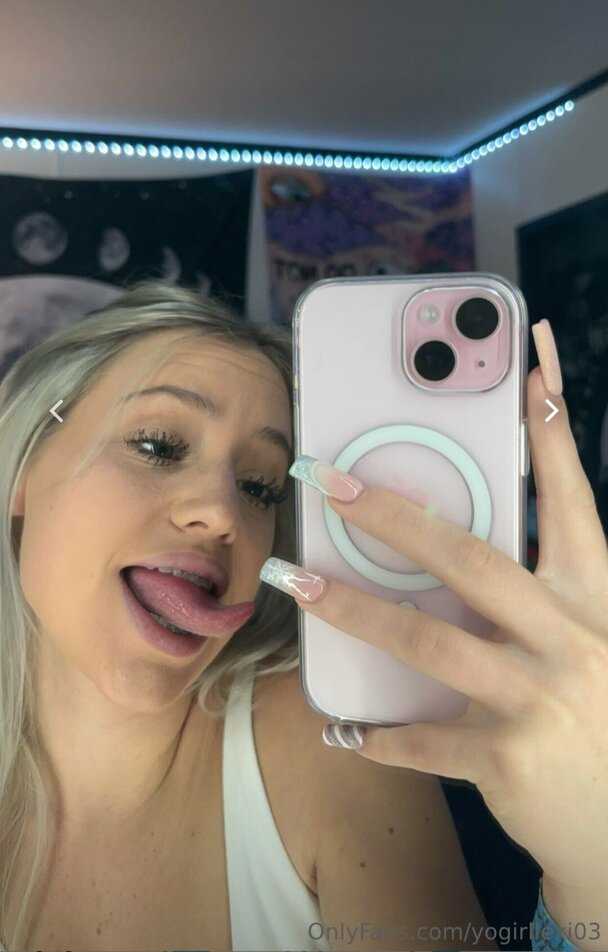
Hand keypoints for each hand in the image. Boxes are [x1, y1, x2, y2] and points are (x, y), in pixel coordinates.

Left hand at [261, 323, 607, 893]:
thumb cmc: (599, 708)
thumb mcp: (588, 631)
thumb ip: (541, 582)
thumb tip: (466, 530)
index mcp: (594, 592)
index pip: (570, 492)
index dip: (551, 424)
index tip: (532, 358)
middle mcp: (571, 634)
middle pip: (470, 557)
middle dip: (392, 513)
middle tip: (328, 478)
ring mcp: (540, 696)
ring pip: (429, 640)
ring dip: (353, 608)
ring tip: (293, 582)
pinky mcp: (510, 759)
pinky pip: (425, 740)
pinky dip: (379, 735)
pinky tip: (341, 726)